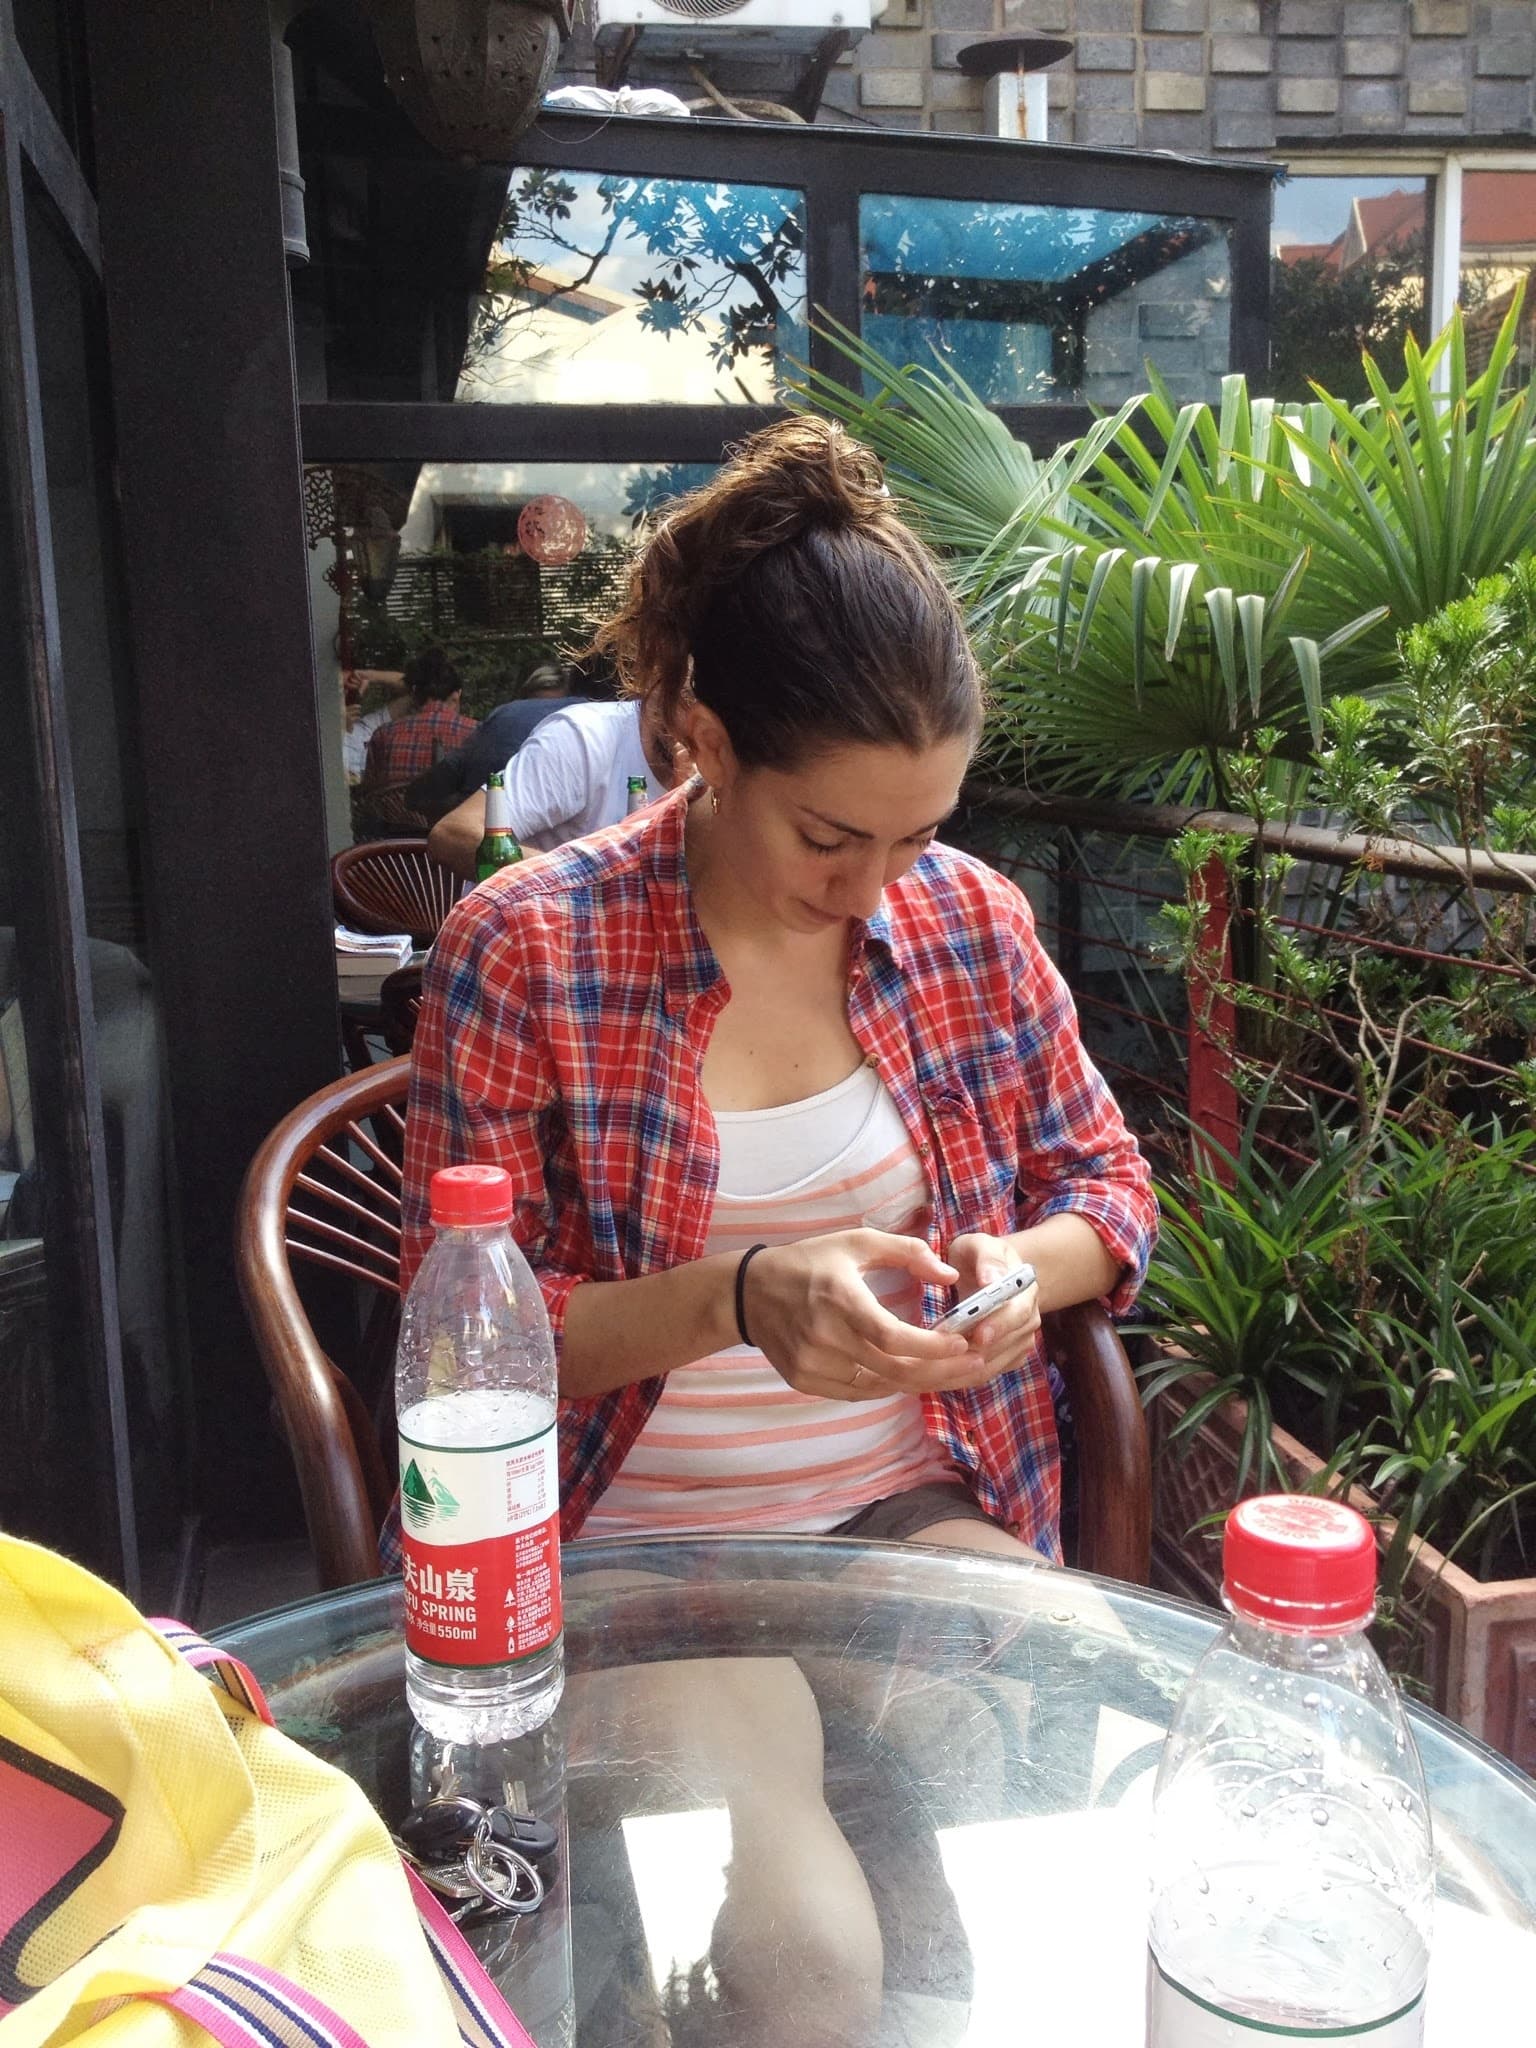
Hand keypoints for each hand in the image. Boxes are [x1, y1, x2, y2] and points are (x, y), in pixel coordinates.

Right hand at [742, 1231, 970, 1402]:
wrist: (748, 1293)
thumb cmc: (808, 1263)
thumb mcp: (856, 1243)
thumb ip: (906, 1252)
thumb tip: (949, 1273)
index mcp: (840, 1300)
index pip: (893, 1337)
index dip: (932, 1346)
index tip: (963, 1342)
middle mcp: (825, 1337)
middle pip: (894, 1369)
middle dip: (940, 1370)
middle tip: (972, 1363)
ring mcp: (813, 1364)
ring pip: (879, 1386)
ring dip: (918, 1380)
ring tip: (950, 1370)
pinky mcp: (805, 1380)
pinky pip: (857, 1392)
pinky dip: (887, 1385)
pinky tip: (909, 1374)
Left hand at [944, 1233, 1042, 1382]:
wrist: (990, 1274)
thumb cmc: (979, 1258)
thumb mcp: (980, 1246)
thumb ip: (986, 1258)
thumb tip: (991, 1280)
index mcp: (1025, 1290)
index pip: (1018, 1313)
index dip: (999, 1325)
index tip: (978, 1334)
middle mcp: (1028, 1319)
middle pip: (1009, 1344)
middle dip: (978, 1352)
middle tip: (948, 1356)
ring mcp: (1019, 1341)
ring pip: (996, 1364)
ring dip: (967, 1369)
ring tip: (935, 1368)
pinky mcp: (1006, 1358)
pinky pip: (987, 1374)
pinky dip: (963, 1378)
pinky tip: (938, 1376)